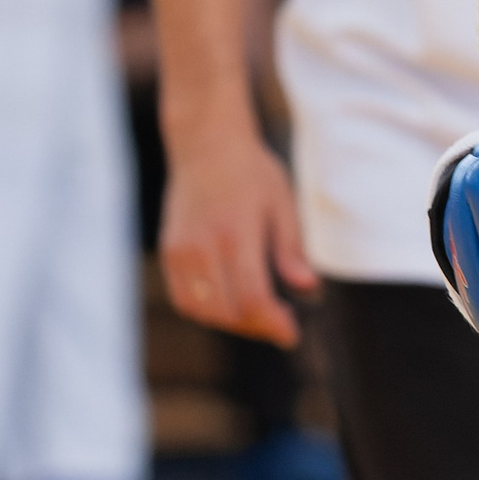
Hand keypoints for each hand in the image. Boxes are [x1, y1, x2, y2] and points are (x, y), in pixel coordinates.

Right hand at [160, 128, 316, 347]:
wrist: (205, 145)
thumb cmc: (251, 171)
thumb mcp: (283, 203)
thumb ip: (291, 249)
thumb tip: (308, 287)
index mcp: (236, 233)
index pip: (252, 297)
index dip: (272, 324)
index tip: (292, 334)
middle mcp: (202, 246)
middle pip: (227, 311)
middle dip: (257, 326)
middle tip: (283, 324)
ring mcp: (180, 251)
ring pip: (203, 311)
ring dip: (232, 322)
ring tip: (260, 315)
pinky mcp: (169, 252)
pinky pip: (184, 299)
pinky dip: (208, 311)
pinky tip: (232, 303)